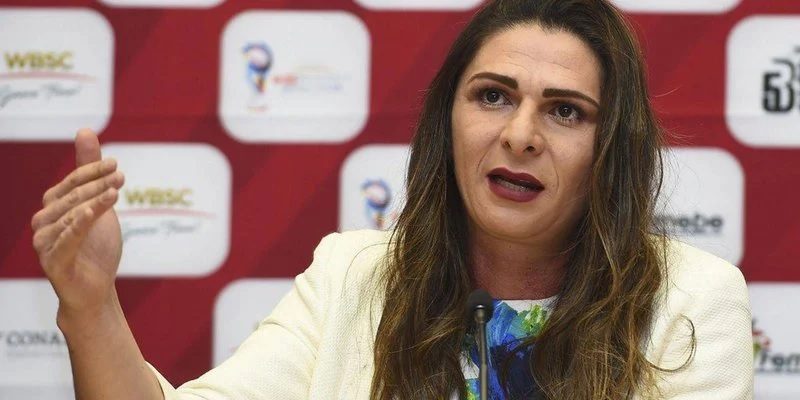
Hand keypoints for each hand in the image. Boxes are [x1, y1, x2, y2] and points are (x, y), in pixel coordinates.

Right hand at [31, 128, 124, 317]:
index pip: (72, 182)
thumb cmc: (95, 246)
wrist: (95, 288)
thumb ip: (90, 170)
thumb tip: (85, 129)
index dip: (93, 171)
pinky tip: (92, 213)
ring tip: (115, 191)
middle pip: (72, 197)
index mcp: (52, 206)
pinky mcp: (53, 262)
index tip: (117, 164)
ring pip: (70, 216)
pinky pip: (66, 240)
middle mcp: (43, 222)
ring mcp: (45, 243)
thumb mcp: (99, 204)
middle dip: (97, 185)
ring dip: (93, 202)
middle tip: (121, 176)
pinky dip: (78, 225)